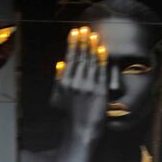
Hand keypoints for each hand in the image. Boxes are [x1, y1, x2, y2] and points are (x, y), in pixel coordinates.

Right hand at [51, 26, 107, 142]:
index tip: (75, 33)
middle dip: (83, 42)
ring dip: (93, 47)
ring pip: (91, 62)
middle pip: (80, 57)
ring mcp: (88, 86)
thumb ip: (59, 80)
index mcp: (64, 82)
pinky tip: (103, 49)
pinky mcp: (99, 91)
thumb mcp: (58, 98)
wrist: (80, 132)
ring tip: (94, 35)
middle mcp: (75, 82)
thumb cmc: (69, 116)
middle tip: (85, 29)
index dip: (73, 44)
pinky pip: (101, 72)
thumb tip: (59, 63)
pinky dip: (102, 59)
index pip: (69, 59)